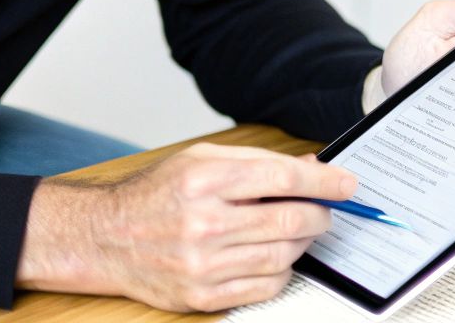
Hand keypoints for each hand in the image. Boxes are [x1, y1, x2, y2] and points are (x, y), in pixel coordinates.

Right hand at [16, 142, 356, 312]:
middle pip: (289, 219)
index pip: (282, 178)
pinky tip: (276, 256)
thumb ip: (258, 162)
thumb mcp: (202, 159)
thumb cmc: (157, 194)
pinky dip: (282, 271)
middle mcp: (203, 222)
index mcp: (204, 179)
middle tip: (327, 210)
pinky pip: (264, 287)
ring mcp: (201, 263)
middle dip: (320, 214)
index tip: (347, 184)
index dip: (324, 182)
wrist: (107, 238)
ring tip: (300, 229)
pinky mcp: (201, 296)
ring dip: (303, 242)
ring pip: (282, 256)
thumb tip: (311, 168)